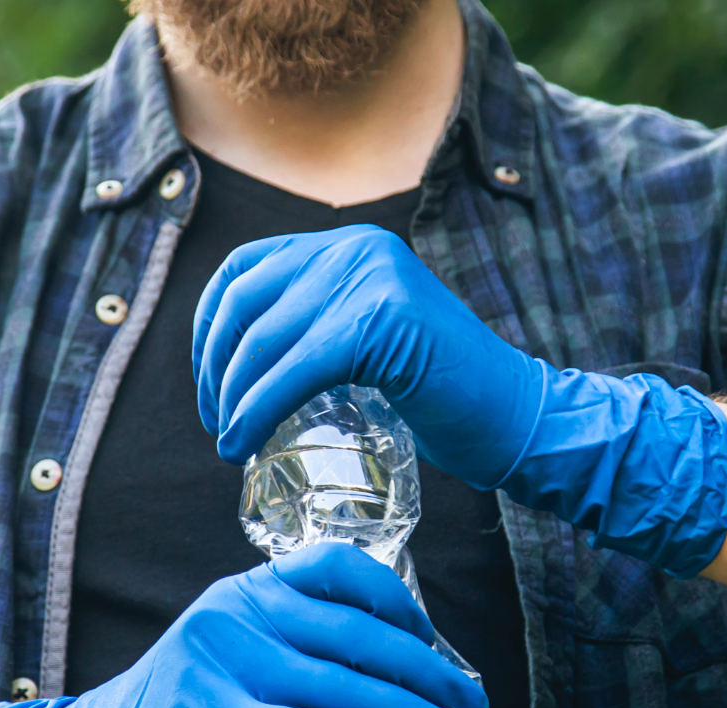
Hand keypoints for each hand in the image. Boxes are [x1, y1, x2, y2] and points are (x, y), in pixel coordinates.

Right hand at [0, 543, 488, 707]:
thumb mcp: (237, 660)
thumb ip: (297, 650)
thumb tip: (397, 675)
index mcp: (246, 591)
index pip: (338, 568)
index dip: (399, 602)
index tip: (438, 646)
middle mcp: (235, 614)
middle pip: (356, 634)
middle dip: (429, 673)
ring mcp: (220, 665)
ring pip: (340, 684)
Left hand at [193, 224, 726, 576]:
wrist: (516, 417)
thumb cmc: (443, 395)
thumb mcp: (369, 341)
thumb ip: (317, 327)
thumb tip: (234, 360)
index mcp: (352, 245)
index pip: (247, 267)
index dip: (210, 326)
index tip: (210, 385)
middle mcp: (358, 248)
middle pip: (246, 301)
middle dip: (215, 368)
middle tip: (216, 422)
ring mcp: (373, 278)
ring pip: (265, 339)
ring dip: (232, 398)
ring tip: (228, 443)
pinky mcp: (382, 320)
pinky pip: (294, 368)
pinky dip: (258, 409)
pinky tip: (247, 443)